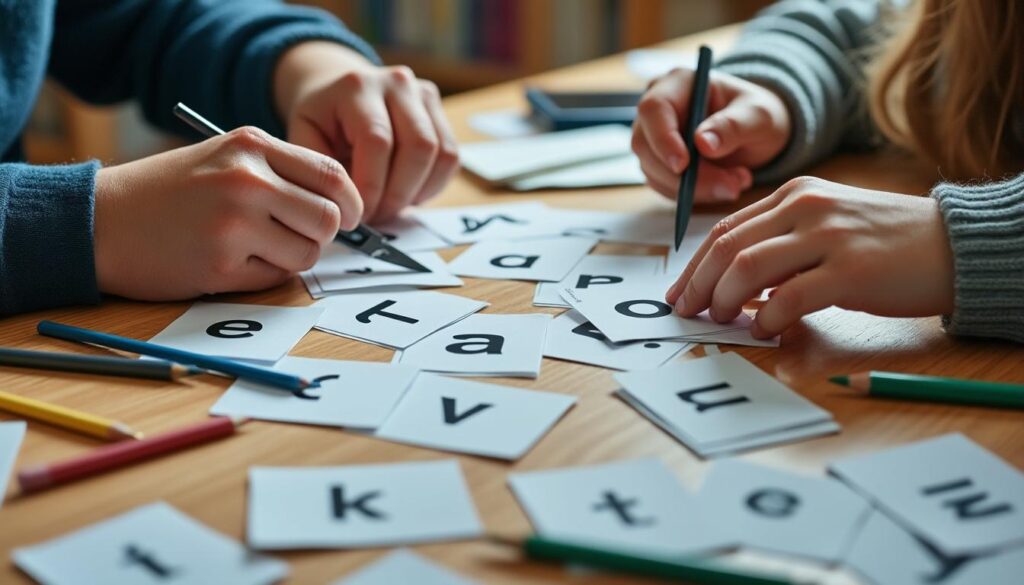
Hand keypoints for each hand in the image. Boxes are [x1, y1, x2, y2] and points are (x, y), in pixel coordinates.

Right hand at [93, 127, 360, 299]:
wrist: (100, 220)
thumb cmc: (168, 192)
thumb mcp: (224, 157)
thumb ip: (281, 173)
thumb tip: (343, 207)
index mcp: (252, 145)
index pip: (333, 174)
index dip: (350, 202)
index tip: (348, 217)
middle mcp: (247, 178)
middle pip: (329, 218)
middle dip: (322, 235)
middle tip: (296, 237)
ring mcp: (235, 222)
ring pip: (307, 253)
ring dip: (291, 258)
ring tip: (254, 247)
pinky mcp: (222, 263)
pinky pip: (275, 278)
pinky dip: (262, 275)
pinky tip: (228, 260)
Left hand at [274, 41, 458, 222]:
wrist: (338, 90)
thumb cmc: (322, 119)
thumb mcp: (305, 137)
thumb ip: (322, 169)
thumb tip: (347, 210)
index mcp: (357, 86)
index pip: (377, 141)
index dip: (372, 186)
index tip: (358, 215)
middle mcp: (397, 83)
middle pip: (418, 147)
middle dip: (398, 194)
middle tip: (376, 216)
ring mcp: (423, 94)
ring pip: (441, 153)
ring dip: (418, 192)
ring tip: (390, 207)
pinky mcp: (439, 110)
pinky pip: (451, 157)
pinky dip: (433, 185)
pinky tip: (407, 193)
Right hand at [632, 68, 790, 202]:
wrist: (757, 134)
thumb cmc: (757, 115)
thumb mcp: (758, 116)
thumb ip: (733, 126)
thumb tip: (703, 143)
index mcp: (677, 84)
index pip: (653, 109)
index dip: (663, 139)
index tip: (684, 166)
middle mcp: (658, 110)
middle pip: (647, 146)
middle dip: (685, 175)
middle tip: (729, 186)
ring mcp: (653, 138)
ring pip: (654, 172)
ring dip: (694, 188)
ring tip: (736, 183)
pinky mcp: (658, 164)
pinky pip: (664, 187)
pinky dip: (693, 195)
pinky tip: (723, 185)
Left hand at [665, 177, 955, 337]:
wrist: (952, 245)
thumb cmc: (884, 242)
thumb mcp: (827, 224)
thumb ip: (782, 243)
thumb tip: (733, 285)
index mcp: (795, 193)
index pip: (726, 228)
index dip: (694, 265)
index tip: (680, 293)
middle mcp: (806, 207)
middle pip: (728, 247)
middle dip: (699, 284)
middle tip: (688, 312)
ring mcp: (828, 236)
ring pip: (748, 267)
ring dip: (725, 300)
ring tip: (722, 320)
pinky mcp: (850, 271)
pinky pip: (789, 298)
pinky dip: (767, 319)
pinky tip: (764, 330)